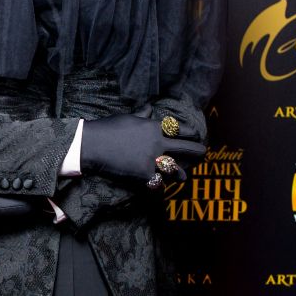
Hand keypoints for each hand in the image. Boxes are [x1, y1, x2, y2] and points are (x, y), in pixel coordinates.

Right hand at [80, 113, 204, 180]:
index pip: (183, 130)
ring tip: (183, 177)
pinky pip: (158, 183)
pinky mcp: (143, 174)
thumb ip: (143, 115)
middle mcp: (158, 143)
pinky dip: (160, 186)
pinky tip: (160, 188)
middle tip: (203, 155)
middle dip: (198, 152)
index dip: (192, 134)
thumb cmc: (108, 128)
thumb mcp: (128, 117)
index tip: (196, 136)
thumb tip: (150, 108)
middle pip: (188, 148)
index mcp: (155, 127)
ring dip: (180, 174)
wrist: (92, 144)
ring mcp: (152, 160)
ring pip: (176, 170)